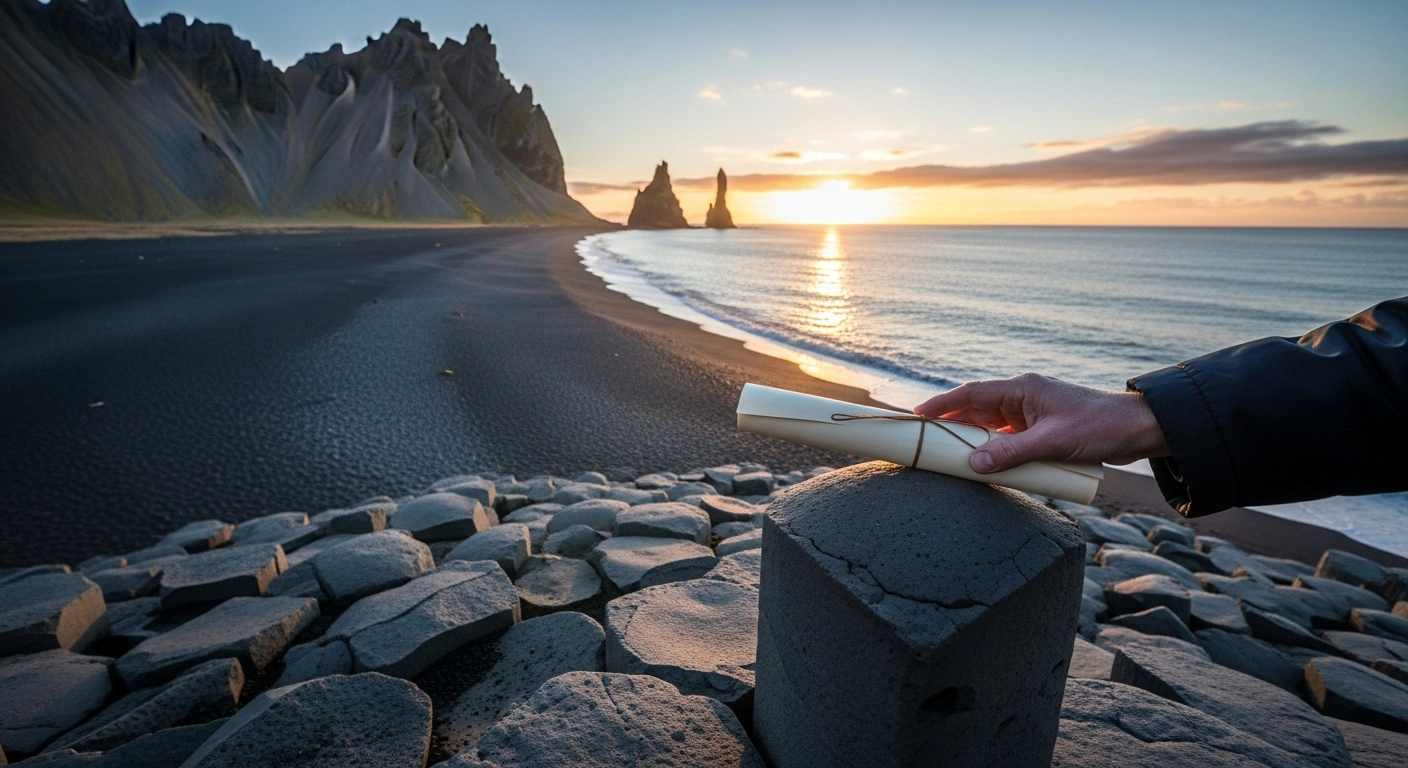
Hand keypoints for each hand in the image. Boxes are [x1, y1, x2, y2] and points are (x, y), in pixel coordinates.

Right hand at [913, 373, 1170, 473]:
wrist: (1139, 430)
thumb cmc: (1100, 426)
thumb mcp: (1052, 442)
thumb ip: (1011, 454)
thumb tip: (971, 464)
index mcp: (1022, 389)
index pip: (971, 394)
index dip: (941, 404)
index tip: (916, 415)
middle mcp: (1023, 398)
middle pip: (976, 410)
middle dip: (950, 425)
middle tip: (923, 441)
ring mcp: (1032, 415)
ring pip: (991, 427)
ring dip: (972, 441)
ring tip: (947, 456)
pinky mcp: (1042, 430)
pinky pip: (1008, 440)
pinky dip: (994, 451)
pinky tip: (984, 465)